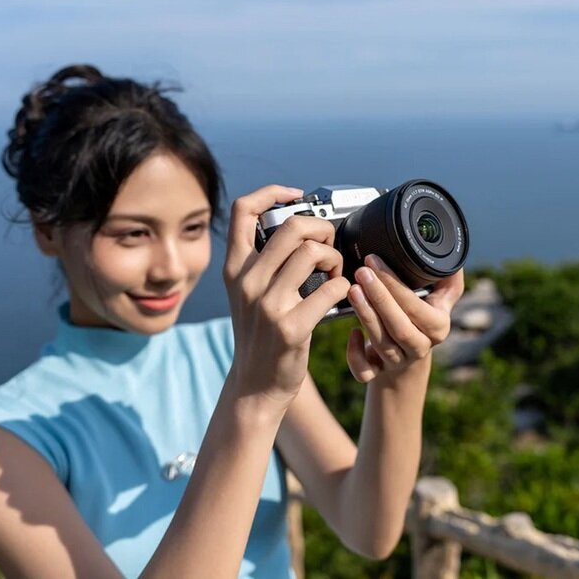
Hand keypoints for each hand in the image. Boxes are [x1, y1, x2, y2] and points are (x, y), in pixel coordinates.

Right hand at [223, 185, 351, 409]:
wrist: (254, 386)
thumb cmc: (260, 334)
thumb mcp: (248, 294)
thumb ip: (263, 263)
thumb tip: (301, 228)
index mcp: (235, 269)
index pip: (242, 210)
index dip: (271, 192)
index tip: (296, 196)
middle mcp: (247, 282)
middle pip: (291, 226)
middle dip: (321, 228)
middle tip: (329, 245)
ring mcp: (267, 305)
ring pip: (312, 253)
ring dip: (335, 258)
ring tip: (336, 273)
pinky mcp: (290, 328)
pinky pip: (331, 289)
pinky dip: (343, 288)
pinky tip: (340, 295)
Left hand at [345, 254, 464, 382]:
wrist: (411, 355)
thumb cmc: (423, 315)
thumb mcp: (440, 297)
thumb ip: (446, 277)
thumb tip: (452, 251)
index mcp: (438, 326)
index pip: (416, 307)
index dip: (394, 285)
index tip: (374, 261)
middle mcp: (420, 346)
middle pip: (399, 326)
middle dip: (379, 297)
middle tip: (361, 272)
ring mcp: (399, 361)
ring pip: (382, 343)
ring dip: (365, 315)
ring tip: (353, 289)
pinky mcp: (379, 372)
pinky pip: (365, 372)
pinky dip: (355, 355)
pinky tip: (352, 332)